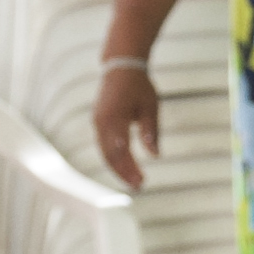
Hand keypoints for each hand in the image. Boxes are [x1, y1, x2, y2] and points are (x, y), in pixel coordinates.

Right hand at [94, 67, 160, 188]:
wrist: (120, 67)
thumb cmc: (139, 86)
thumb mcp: (150, 106)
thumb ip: (151, 131)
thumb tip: (156, 155)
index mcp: (115, 118)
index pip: (121, 151)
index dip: (130, 169)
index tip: (141, 182)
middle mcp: (101, 122)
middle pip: (110, 155)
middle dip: (123, 173)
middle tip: (138, 187)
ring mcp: (97, 122)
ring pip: (104, 152)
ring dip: (117, 168)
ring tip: (132, 181)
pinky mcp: (97, 122)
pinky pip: (103, 145)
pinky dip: (113, 158)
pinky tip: (124, 166)